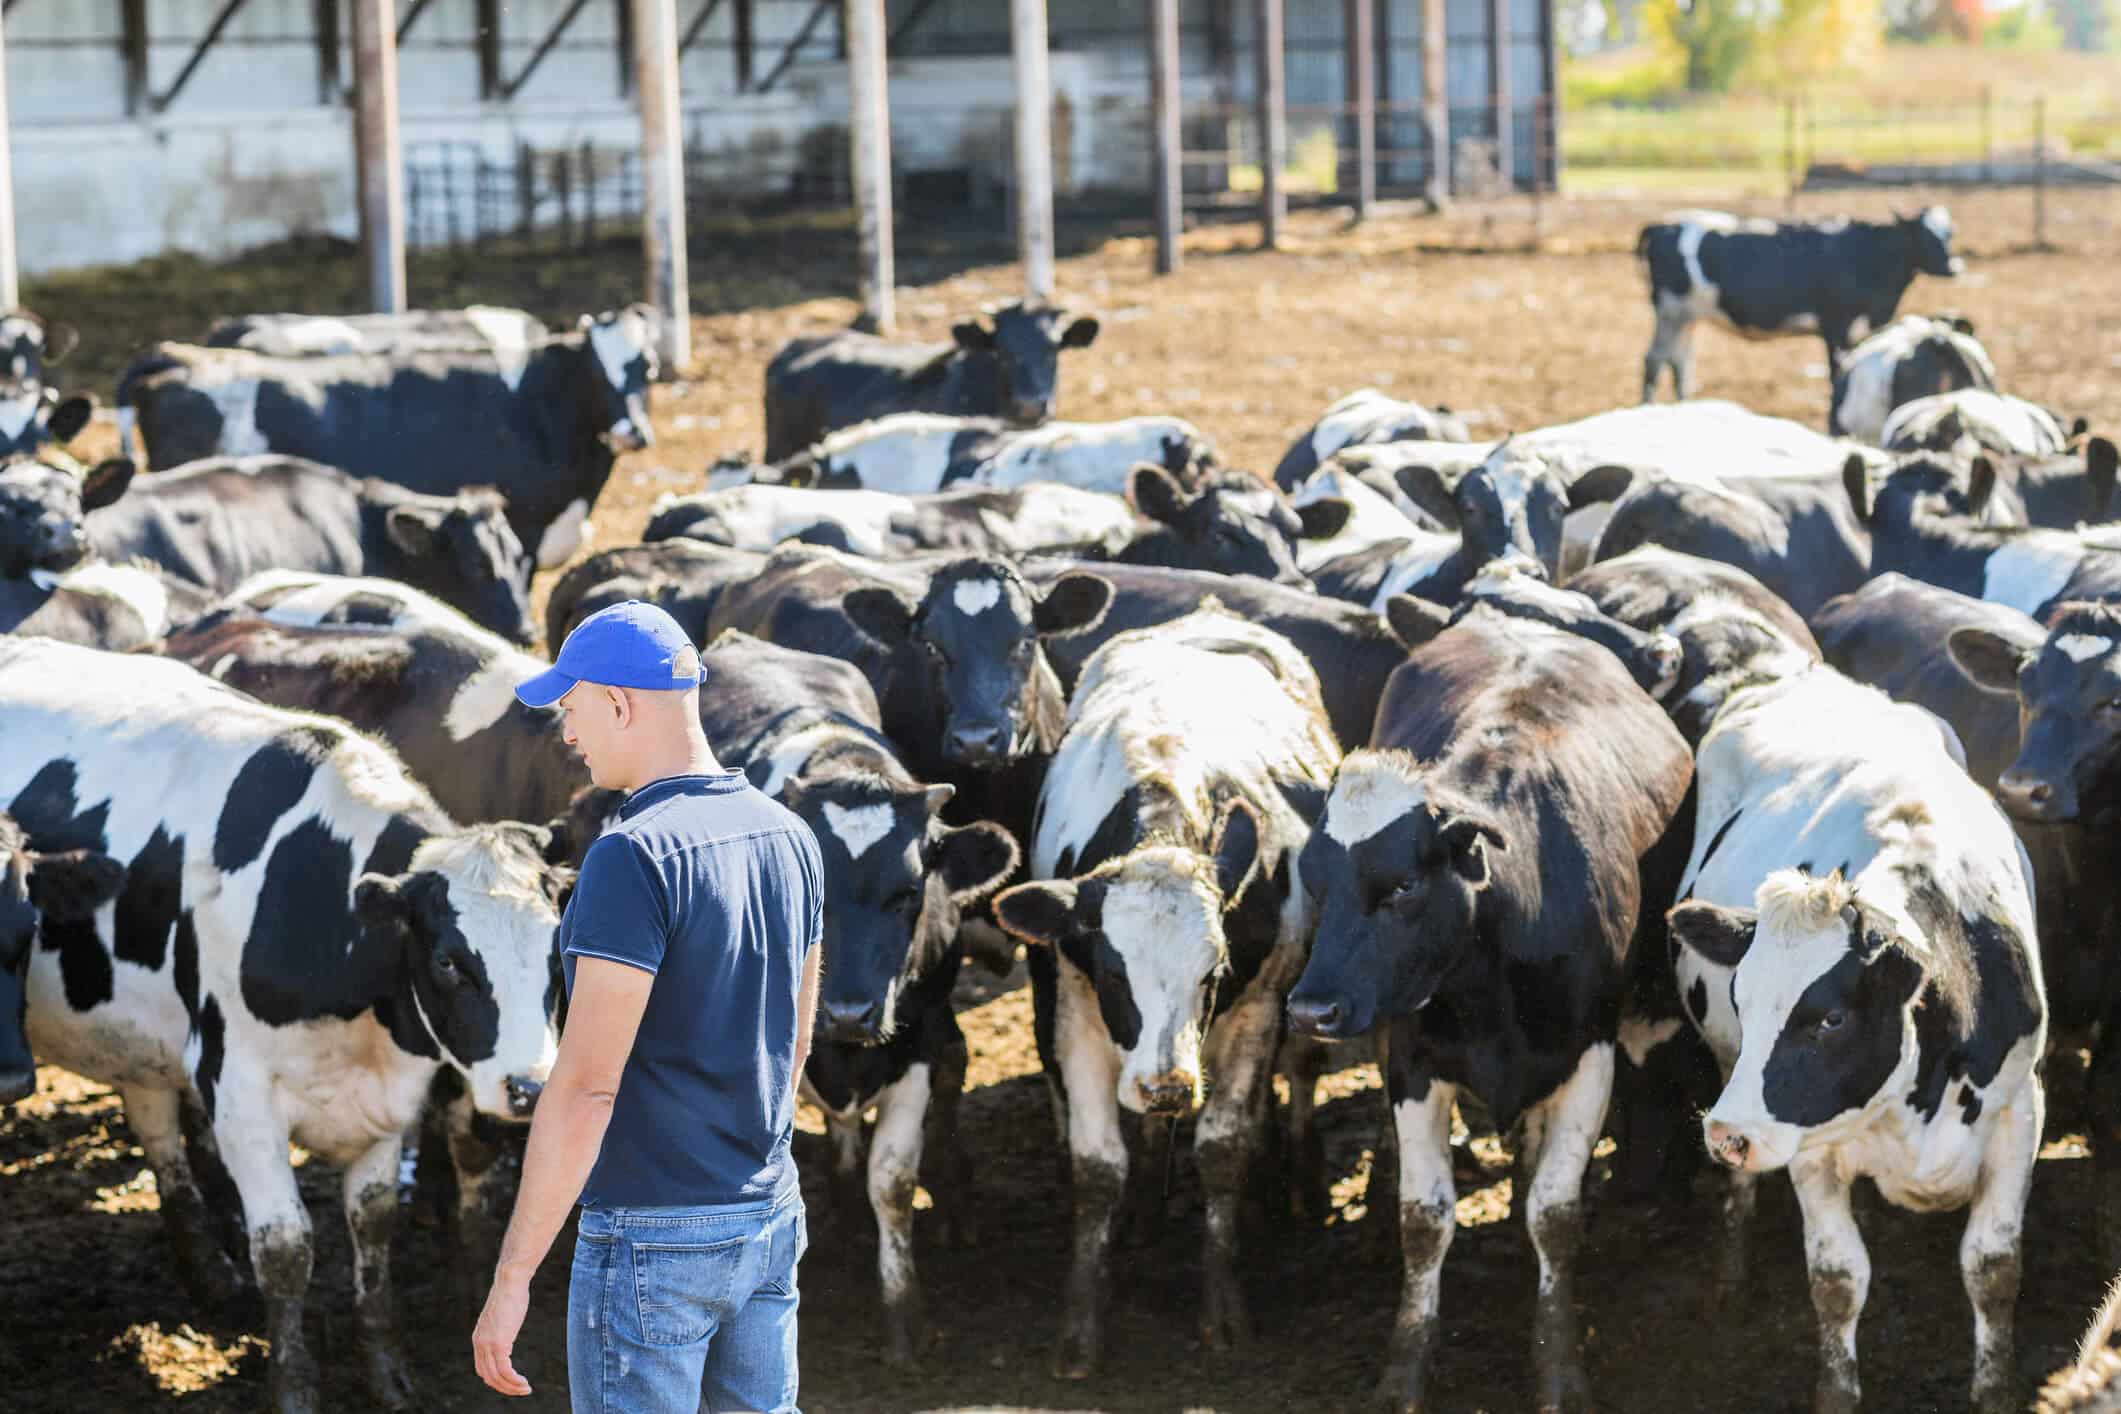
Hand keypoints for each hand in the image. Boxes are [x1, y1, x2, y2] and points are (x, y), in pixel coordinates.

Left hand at [472, 1269, 534, 1396]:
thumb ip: (501, 1327)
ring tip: (525, 1389)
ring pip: (496, 1377)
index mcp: (479, 1339)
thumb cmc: (511, 1294)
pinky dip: (514, 1380)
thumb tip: (508, 1327)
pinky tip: (524, 1382)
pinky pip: (505, 1371)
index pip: (482, 1369)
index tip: (512, 1382)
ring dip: (511, 1387)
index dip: (496, 1380)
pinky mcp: (499, 1343)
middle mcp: (480, 1344)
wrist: (510, 1281)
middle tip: (521, 1390)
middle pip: (488, 1377)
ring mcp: (488, 1345)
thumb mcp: (502, 1316)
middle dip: (505, 1388)